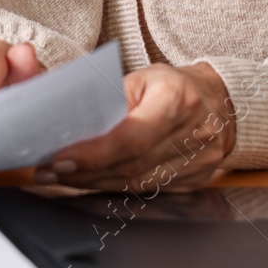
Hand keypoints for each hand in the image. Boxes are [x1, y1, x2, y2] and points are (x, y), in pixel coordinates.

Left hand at [36, 62, 234, 192]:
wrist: (221, 102)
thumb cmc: (174, 85)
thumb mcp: (143, 77)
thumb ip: (110, 99)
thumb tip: (70, 122)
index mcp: (177, 100)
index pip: (130, 138)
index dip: (93, 154)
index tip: (59, 159)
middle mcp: (192, 135)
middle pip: (129, 166)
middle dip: (82, 172)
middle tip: (46, 171)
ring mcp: (197, 163)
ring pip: (135, 184)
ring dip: (93, 183)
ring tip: (59, 177)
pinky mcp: (194, 181)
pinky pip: (146, 190)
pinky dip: (114, 187)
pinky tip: (90, 181)